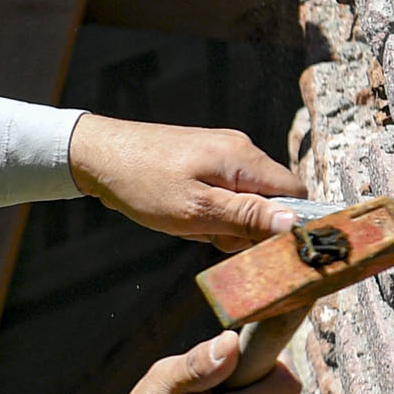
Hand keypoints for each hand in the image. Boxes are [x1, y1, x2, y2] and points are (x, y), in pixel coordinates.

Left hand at [68, 115, 299, 248]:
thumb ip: (247, 217)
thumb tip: (294, 223)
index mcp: (244, 158)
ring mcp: (222, 153)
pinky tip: (180, 213)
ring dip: (222, 223)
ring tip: (187, 222)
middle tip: (208, 234)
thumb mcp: (197, 211)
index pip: (296, 194)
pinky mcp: (205, 160)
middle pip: (271, 201)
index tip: (255, 243)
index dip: (286, 225)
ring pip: (245, 202)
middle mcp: (240, 150)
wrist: (97, 156)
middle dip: (246, 228)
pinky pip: (223, 194)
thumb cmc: (143, 183)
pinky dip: (207, 212)